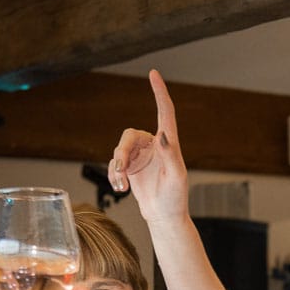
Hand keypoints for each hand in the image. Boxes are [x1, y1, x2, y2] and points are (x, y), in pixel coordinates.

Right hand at [107, 70, 189, 222]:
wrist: (164, 216)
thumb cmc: (175, 198)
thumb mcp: (176, 177)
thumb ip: (170, 155)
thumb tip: (163, 134)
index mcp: (169, 143)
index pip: (165, 112)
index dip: (159, 92)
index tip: (154, 73)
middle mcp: (154, 145)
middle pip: (129, 136)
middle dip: (121, 154)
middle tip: (121, 172)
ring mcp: (141, 155)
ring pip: (118, 150)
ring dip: (116, 168)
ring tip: (122, 186)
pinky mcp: (130, 166)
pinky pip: (114, 163)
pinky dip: (113, 174)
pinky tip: (119, 187)